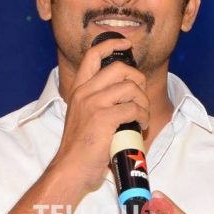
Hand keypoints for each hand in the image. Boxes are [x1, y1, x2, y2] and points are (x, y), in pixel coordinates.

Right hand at [50, 37, 149, 192]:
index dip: (111, 44)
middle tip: (140, 97)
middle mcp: (84, 93)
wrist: (70, 170)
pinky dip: (143, 117)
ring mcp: (94, 104)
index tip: (126, 44)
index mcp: (78, 91)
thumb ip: (98, 103)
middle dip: (138, 79)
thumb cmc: (80, 149)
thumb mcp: (83, 117)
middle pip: (120, 68)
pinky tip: (141, 126)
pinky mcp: (104, 118)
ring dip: (143, 102)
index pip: (92, 56)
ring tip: (141, 117)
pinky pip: (134, 109)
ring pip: (131, 88)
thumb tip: (126, 98)